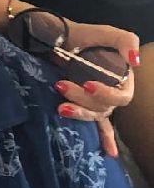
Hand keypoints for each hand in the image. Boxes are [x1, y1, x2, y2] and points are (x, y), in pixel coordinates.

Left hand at [55, 20, 139, 156]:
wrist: (53, 38)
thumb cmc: (80, 35)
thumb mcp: (104, 33)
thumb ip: (125, 41)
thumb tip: (135, 62)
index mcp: (121, 77)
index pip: (123, 96)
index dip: (106, 94)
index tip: (87, 84)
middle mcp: (111, 91)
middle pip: (105, 108)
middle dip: (84, 100)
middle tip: (62, 86)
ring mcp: (96, 100)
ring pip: (95, 115)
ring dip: (79, 113)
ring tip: (60, 106)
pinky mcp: (82, 103)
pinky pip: (98, 125)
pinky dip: (105, 139)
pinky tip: (110, 154)